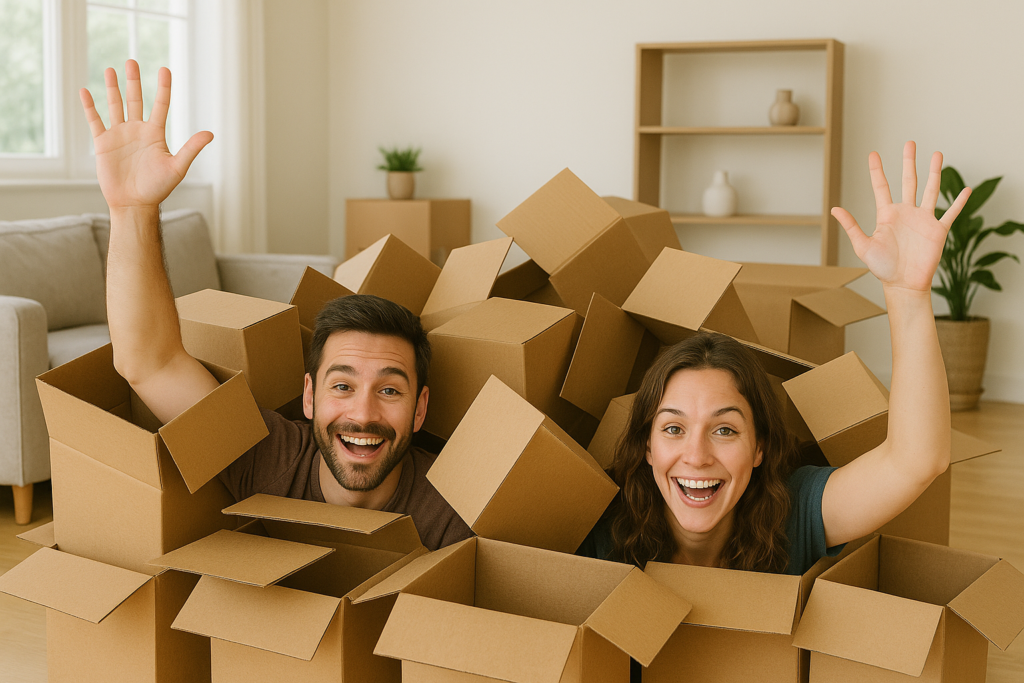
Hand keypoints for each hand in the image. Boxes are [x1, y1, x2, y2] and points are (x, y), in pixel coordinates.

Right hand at [79, 60, 211, 210]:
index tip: (165, 69)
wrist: (134, 204)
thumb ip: (191, 149)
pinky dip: (90, 106)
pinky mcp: (103, 143)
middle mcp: (138, 130)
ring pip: (115, 105)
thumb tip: (210, 133)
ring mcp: (120, 135)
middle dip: (133, 81)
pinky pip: (95, 120)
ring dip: (113, 88)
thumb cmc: (158, 189)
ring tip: (112, 69)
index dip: (163, 88)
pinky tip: (85, 91)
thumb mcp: (177, 167)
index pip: (160, 105)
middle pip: (135, 100)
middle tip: (132, 61)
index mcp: (155, 134)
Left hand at [832, 141, 970, 291]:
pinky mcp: (938, 230)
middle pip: (908, 181)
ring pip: (930, 189)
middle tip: (910, 143)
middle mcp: (905, 212)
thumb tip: (835, 208)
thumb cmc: (881, 267)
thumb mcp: (863, 246)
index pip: (881, 186)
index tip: (873, 154)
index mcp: (887, 214)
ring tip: (937, 154)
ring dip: (934, 172)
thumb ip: (851, 226)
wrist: (903, 284)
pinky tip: (967, 189)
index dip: (877, 170)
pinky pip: (950, 213)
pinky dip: (959, 202)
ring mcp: (923, 219)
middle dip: (909, 162)